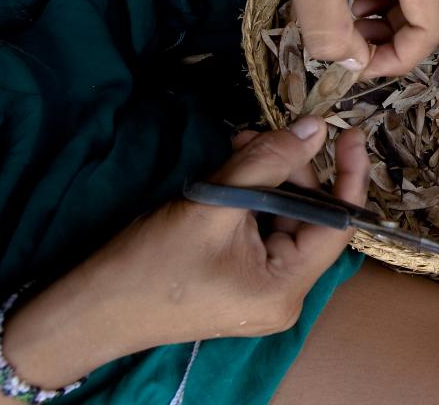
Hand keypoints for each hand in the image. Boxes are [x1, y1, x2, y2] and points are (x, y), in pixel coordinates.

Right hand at [2, 119, 368, 389]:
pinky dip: (252, 196)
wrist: (89, 309)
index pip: (338, 225)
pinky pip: (261, 229)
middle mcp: (284, 294)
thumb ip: (268, 163)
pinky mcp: (239, 278)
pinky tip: (233, 168)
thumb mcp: (215, 204)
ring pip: (284, 218)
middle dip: (293, 170)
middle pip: (310, 218)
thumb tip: (316, 128)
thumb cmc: (150, 265)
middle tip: (267, 134)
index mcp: (287, 287)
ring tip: (241, 144)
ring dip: (269, 177)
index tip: (350, 135)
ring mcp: (261, 288)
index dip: (347, 177)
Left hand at [195, 0, 438, 78]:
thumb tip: (350, 65)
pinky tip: (349, 0)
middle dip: (393, 41)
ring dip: (386, 21)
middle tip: (349, 51)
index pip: (433, 25)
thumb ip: (331, 33)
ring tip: (345, 26)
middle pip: (431, 11)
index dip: (400, 58)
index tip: (358, 69)